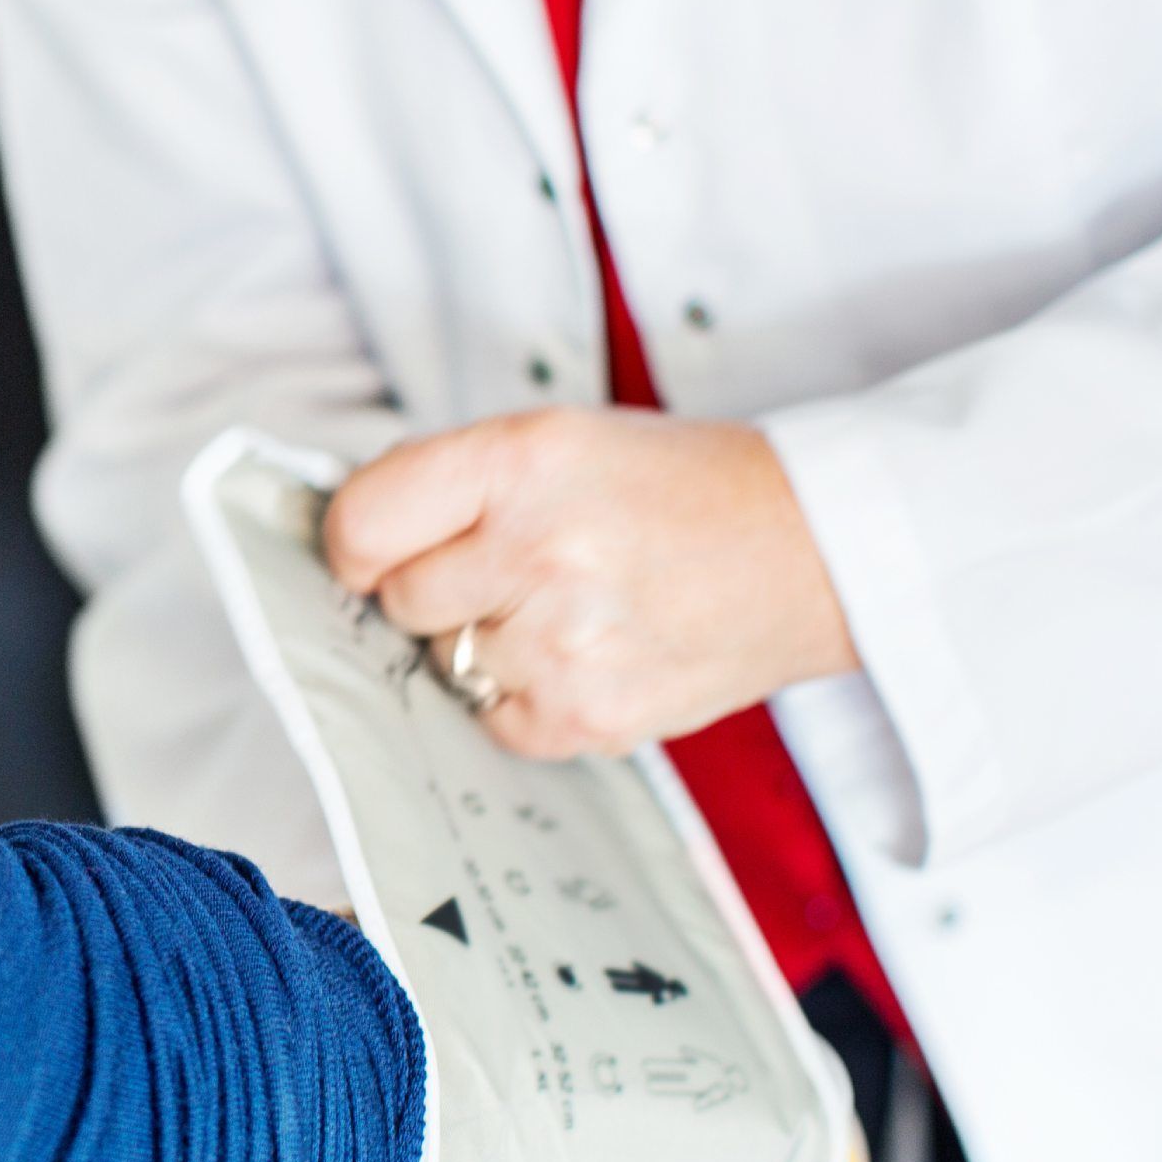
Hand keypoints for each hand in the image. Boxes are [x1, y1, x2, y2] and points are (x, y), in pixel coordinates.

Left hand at [320, 409, 855, 758]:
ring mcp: (562, 643)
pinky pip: (491, 720)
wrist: (810, 550)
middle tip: (513, 567)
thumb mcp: (560, 440)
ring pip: (446, 663)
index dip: (357, 543)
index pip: (361, 524)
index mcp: (519, 462)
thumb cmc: (678, 489)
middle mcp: (536, 550)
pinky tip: (585, 652)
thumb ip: (451, 484)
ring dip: (486, 642)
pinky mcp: (587, 716)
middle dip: (439, 588)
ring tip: (568, 606)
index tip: (375, 549)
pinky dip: (523, 695)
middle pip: (401, 601)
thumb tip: (351, 541)